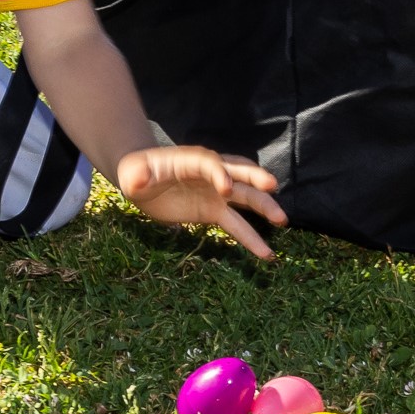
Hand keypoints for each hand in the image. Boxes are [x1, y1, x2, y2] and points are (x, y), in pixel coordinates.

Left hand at [112, 143, 282, 254]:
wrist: (143, 182)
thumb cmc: (138, 172)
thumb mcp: (133, 173)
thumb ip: (138, 176)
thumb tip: (139, 180)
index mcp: (192, 160)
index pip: (210, 163)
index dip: (219, 173)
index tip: (226, 189)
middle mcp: (211, 173)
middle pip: (237, 173)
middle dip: (254, 179)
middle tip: (271, 187)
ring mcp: (216, 192)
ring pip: (245, 198)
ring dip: (263, 207)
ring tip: (281, 220)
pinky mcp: (215, 211)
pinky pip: (236, 225)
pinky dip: (250, 238)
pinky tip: (265, 253)